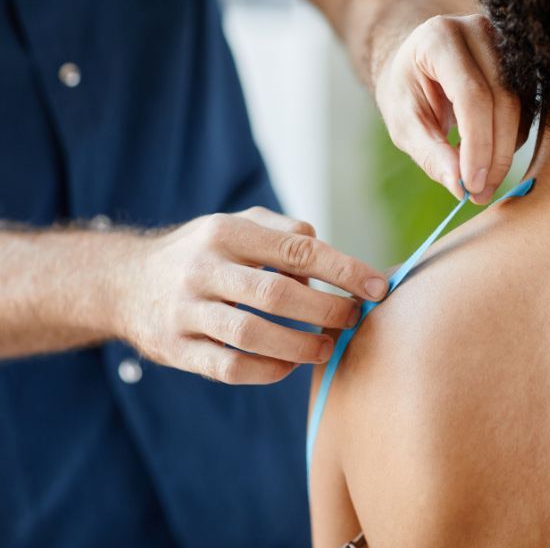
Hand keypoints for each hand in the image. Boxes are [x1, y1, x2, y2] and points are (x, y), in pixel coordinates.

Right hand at [115, 207, 388, 384]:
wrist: (126, 283)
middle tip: (352, 319)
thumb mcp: (237, 224)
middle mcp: (203, 269)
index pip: (298, 250)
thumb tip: (330, 254)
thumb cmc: (204, 252)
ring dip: (300, 346)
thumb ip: (285, 231)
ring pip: (251, 334)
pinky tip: (288, 366)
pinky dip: (266, 370)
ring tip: (327, 348)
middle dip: (326, 311)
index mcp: (226, 232)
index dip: (344, 271)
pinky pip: (228, 367)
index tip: (378, 287)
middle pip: (276, 294)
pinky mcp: (175, 349)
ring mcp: (185, 311)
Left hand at [374, 14, 527, 204]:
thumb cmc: (406, 90)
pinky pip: (528, 107)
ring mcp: (504, 41)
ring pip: (521, 106)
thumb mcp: (405, 124)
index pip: (472, 95)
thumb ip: (430, 154)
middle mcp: (478, 30)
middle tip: (479, 193)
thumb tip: (459, 186)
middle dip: (495, 155)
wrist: (417, 62)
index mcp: (440, 38)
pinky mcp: (521, 60)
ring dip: (505, 150)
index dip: (477, 144)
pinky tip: (488, 156)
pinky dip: (511, 139)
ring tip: (479, 179)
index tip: (471, 185)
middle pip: (503, 100)